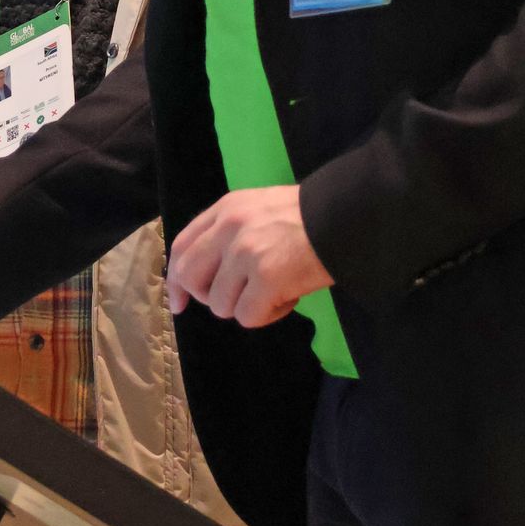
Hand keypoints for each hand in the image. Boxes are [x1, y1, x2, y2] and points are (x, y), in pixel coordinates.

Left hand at [165, 187, 332, 327]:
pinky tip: (290, 298)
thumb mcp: (260, 208)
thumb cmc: (310, 216)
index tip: (179, 302)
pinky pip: (248, 317)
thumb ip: (231, 232)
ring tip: (277, 291)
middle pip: (190, 277)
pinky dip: (269, 315)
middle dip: (208, 298)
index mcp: (226, 209)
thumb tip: (210, 273)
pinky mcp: (266, 278)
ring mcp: (246, 254)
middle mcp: (229, 229)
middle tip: (233, 302)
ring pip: (221, 304)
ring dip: (248, 307)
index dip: (176, 279)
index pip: (182, 246)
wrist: (348, 217)